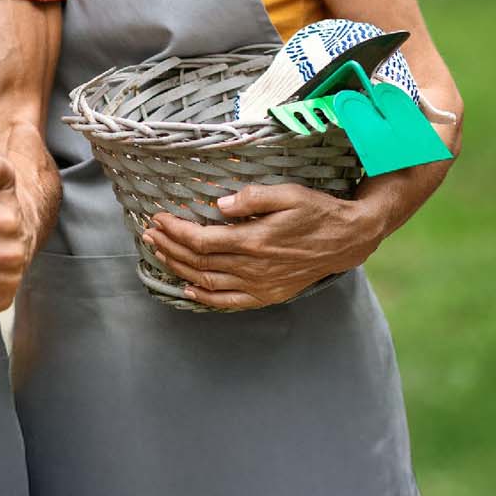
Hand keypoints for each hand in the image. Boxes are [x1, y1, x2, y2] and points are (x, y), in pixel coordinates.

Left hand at [141, 185, 385, 310]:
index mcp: (253, 241)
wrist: (347, 239)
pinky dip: (204, 298)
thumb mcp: (288, 194)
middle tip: (148, 232)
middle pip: (198, 262)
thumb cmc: (317, 212)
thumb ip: (252, 198)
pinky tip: (188, 290)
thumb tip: (219, 205)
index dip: (175, 230)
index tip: (158, 218)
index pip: (201, 240)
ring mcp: (260, 285)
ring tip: (159, 253)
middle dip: (169, 246)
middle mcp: (253, 267)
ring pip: (207, 282)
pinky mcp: (268, 294)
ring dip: (179, 268)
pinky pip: (229, 301)